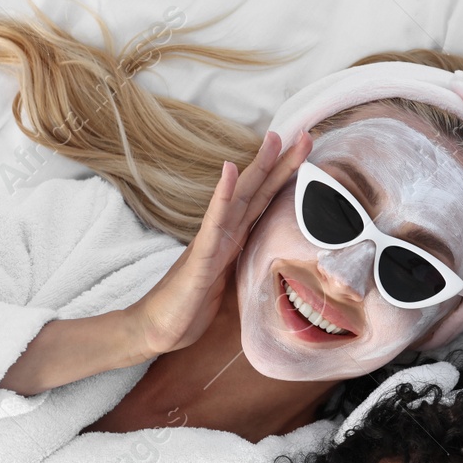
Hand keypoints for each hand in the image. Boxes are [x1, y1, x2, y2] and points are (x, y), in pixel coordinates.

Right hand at [127, 130, 312, 358]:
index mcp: (233, 240)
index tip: (306, 154)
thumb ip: (244, 267)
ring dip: (257, 167)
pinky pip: (214, 223)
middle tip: (305, 133)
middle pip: (256, 192)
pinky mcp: (200, 258)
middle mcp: (223, 234)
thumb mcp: (228, 287)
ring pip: (238, 198)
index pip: (263, 203)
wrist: (156, 329)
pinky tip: (230, 171)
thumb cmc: (189, 308)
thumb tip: (270, 263)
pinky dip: (223, 195)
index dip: (285, 179)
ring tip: (274, 139)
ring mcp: (211, 242)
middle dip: (282, 163)